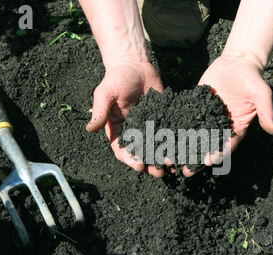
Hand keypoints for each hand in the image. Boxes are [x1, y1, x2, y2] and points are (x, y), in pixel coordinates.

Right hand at [86, 60, 165, 176]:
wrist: (135, 63)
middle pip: (141, 153)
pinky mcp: (163, 118)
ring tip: (172, 166)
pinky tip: (182, 151)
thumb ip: (100, 111)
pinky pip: (169, 134)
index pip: (122, 150)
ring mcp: (150, 126)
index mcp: (118, 129)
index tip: (140, 165)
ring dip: (163, 158)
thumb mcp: (105, 93)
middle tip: (159, 172)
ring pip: (156, 147)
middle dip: (149, 164)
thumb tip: (90, 129)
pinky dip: (174, 143)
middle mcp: (134, 131)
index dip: (130, 160)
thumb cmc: (116, 77)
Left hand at [182, 55, 272, 176]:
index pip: (226, 147)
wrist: (238, 61)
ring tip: (170, 160)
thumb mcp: (261, 93)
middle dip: (196, 160)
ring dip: (183, 150)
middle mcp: (219, 127)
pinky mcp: (195, 108)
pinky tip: (163, 136)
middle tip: (184, 171)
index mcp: (236, 129)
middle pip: (207, 148)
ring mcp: (206, 118)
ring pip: (193, 138)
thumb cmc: (252, 77)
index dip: (218, 155)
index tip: (208, 161)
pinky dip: (175, 129)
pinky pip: (184, 120)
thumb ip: (266, 111)